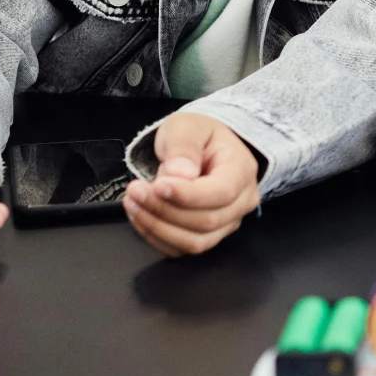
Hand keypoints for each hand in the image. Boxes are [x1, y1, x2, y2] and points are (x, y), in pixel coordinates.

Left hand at [122, 112, 261, 256]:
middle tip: (134, 190)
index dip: (188, 195)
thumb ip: (183, 146)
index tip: (157, 186)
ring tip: (133, 202)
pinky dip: (155, 236)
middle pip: (207, 221)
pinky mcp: (206, 236)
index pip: (222, 193)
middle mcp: (241, 202)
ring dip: (157, 227)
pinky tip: (140, 215)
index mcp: (242, 170)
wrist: (201, 148)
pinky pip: (181, 249)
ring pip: (194, 242)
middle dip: (164, 210)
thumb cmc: (198, 136)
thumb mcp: (187, 126)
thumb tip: (180, 174)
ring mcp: (226, 223)